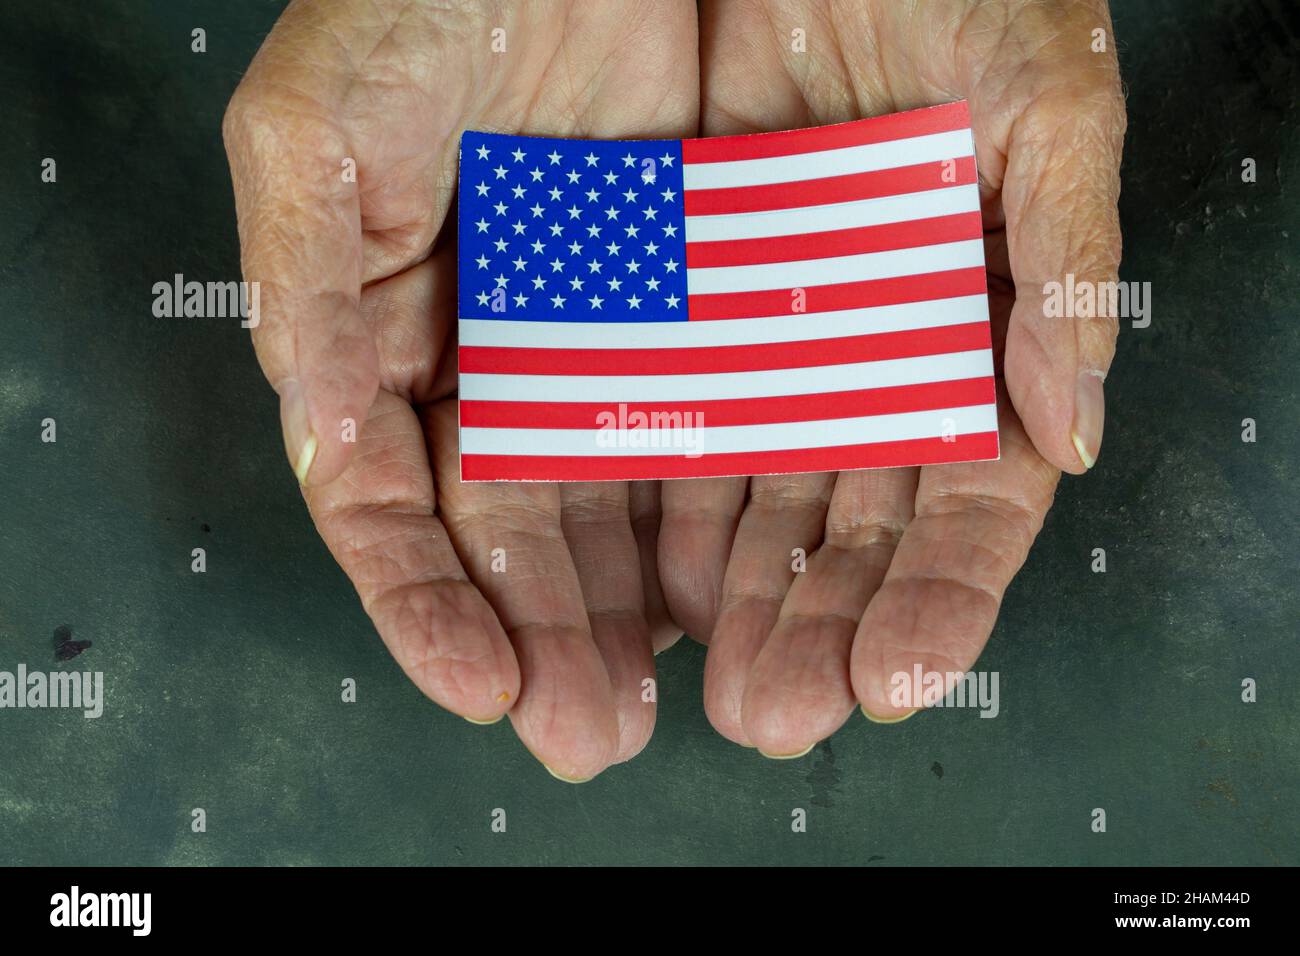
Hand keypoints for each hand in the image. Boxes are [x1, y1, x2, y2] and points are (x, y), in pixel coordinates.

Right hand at [223, 0, 695, 779]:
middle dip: (542, 638)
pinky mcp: (686, 315)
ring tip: (658, 702)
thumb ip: (307, 288)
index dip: (425, 603)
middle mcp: (488, 362)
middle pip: (510, 531)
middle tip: (585, 733)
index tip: (477, 682)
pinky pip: (699, 431)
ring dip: (623, 610)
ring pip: (607, 505)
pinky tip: (718, 594)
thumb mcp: (315, 132)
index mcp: (384, 338)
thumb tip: (323, 439)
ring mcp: (591, 346)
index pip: (393, 506)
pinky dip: (704, 517)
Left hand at [657, 0, 1124, 752]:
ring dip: (736, 596)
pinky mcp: (686, 301)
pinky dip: (658, 502)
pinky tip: (645, 580)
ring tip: (711, 682)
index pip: (969, 495)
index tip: (898, 673)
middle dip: (819, 624)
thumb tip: (1075, 429)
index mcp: (973, 329)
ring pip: (758, 494)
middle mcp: (871, 353)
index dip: (942, 593)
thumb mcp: (1042, 99)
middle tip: (780, 713)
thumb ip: (1060, 262)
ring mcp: (776, 337)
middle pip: (851, 522)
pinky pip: (671, 416)